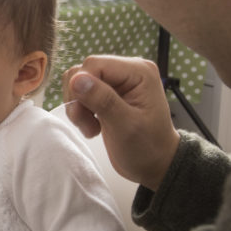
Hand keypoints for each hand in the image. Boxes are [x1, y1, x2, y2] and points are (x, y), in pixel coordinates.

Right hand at [62, 55, 180, 190]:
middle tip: (89, 124)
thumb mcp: (127, 126)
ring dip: (78, 107)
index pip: (94, 64)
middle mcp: (127, 71)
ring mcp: (116, 82)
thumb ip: (103, 100)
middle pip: (83, 72)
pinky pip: (80, 93)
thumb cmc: (148, 148)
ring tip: (92, 127)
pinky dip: (80, 111)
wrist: (153, 165)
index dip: (81, 87)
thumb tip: (77, 79)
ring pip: (77, 82)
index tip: (84, 114)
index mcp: (139, 71)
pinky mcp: (106, 93)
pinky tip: (94, 126)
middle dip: (79, 99)